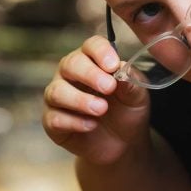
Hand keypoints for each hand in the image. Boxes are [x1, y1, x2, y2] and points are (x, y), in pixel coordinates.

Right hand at [42, 35, 150, 164]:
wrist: (123, 144)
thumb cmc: (127, 112)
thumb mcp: (137, 97)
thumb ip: (131, 82)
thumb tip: (123, 69)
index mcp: (93, 61)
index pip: (91, 46)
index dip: (100, 52)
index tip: (113, 66)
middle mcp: (70, 74)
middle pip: (70, 64)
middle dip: (89, 74)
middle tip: (109, 88)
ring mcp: (59, 96)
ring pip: (57, 91)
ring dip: (79, 100)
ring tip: (101, 110)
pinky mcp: (52, 121)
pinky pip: (54, 118)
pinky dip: (73, 122)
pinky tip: (91, 125)